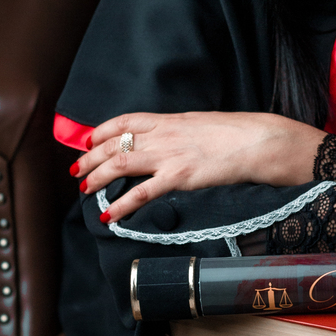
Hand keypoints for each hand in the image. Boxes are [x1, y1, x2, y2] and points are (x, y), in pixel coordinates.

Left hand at [70, 112, 325, 222]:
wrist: (258, 141)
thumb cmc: (237, 133)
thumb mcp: (201, 123)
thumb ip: (180, 131)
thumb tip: (169, 137)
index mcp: (169, 119)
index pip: (125, 121)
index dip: (101, 130)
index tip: (88, 139)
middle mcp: (163, 135)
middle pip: (115, 143)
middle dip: (91, 157)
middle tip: (77, 171)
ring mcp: (169, 156)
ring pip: (121, 164)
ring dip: (98, 178)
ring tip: (84, 190)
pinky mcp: (179, 177)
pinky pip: (142, 192)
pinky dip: (122, 205)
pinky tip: (110, 215)